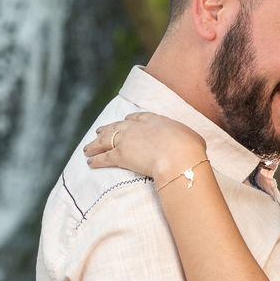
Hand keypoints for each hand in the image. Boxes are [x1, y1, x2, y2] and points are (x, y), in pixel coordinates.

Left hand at [83, 112, 207, 182]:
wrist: (178, 156)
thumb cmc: (190, 148)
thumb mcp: (192, 137)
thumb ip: (186, 138)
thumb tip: (192, 144)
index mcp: (154, 120)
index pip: (136, 117)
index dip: (128, 120)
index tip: (123, 122)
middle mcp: (137, 127)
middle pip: (116, 126)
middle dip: (106, 129)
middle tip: (98, 131)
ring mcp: (127, 140)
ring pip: (106, 140)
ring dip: (95, 144)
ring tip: (87, 148)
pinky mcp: (121, 155)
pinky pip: (104, 157)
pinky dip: (96, 160)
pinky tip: (89, 163)